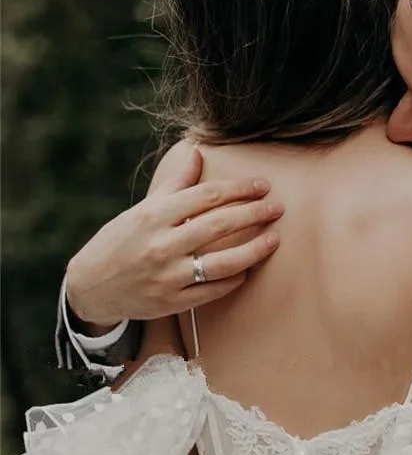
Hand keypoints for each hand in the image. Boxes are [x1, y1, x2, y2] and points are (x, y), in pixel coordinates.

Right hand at [66, 146, 283, 327]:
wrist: (90, 286)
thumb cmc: (121, 240)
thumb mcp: (143, 209)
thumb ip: (175, 184)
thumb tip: (197, 152)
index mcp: (154, 216)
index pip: (207, 196)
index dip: (240, 189)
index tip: (263, 186)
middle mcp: (161, 245)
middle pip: (219, 225)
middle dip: (254, 214)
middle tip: (278, 207)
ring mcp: (167, 276)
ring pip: (222, 263)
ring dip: (254, 250)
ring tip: (274, 240)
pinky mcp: (171, 302)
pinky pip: (212, 290)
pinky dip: (234, 279)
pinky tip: (248, 269)